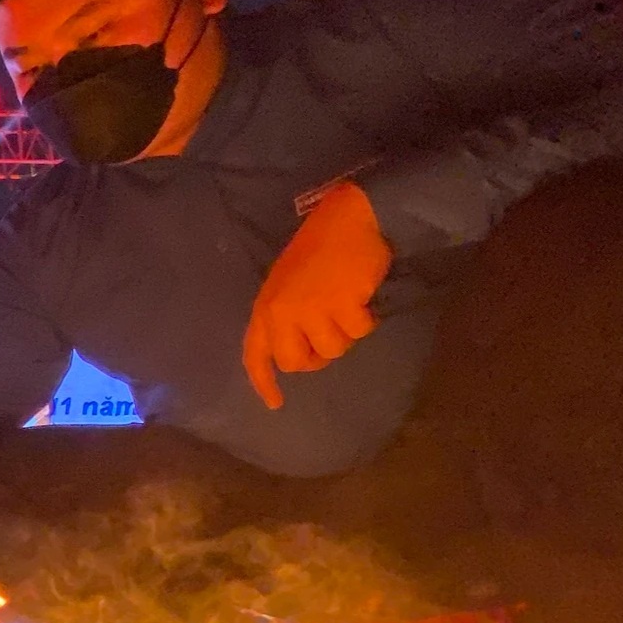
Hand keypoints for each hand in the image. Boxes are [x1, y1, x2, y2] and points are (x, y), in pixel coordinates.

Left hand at [243, 181, 390, 409]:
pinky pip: (358, 332)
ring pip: (332, 350)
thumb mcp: (288, 284)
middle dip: (318, 356)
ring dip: (346, 332)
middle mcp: (281, 312)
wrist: (349, 218)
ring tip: (347, 303)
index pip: (255, 354)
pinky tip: (363, 296)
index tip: (275, 403)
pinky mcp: (339, 305)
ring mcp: (309, 309)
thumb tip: (299, 356)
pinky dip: (366, 319)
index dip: (263, 382)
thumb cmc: (319, 249)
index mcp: (265, 307)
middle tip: (331, 333)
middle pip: (297, 363)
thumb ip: (285, 318)